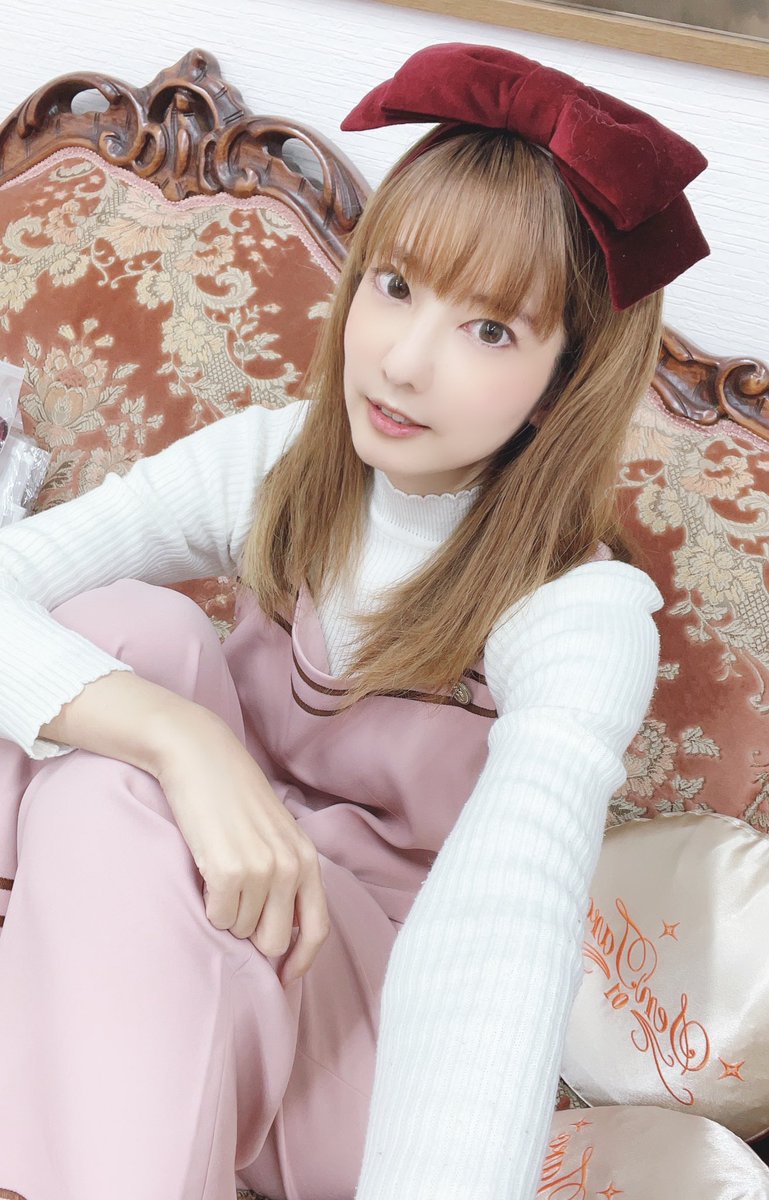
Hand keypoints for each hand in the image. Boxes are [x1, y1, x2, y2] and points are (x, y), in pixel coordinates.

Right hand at [154, 706, 329, 985]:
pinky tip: (206, 873)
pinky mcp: (229, 871)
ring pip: (241, 930)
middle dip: (251, 934)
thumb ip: (287, 875)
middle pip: (274, 942)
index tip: (284, 979)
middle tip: (233, 903)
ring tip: (219, 874)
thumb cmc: (234, 797)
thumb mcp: (276, 834)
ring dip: (226, 912)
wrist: (201, 758)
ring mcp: (262, 870)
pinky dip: (208, 906)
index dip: (301, 961)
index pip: (316, 929)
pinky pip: (218, 917)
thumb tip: (282, 934)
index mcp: (307, 860)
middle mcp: (291, 868)